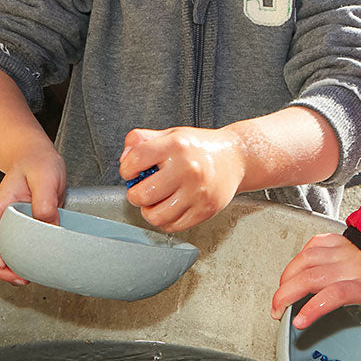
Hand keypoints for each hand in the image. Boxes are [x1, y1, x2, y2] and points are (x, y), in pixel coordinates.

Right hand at [0, 150, 65, 284]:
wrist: (39, 159)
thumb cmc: (39, 163)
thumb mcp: (46, 176)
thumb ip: (46, 200)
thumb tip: (47, 227)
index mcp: (0, 205)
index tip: (0, 259)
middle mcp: (0, 217)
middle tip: (18, 278)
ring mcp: (9, 225)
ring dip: (6, 270)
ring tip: (24, 279)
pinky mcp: (21, 230)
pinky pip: (13, 250)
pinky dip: (18, 263)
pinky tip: (31, 268)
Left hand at [120, 126, 244, 233]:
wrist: (236, 158)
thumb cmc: (200, 147)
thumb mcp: (171, 134)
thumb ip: (143, 140)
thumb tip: (125, 159)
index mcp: (176, 146)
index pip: (135, 160)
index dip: (127, 169)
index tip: (131, 172)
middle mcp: (187, 168)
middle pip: (142, 195)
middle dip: (136, 194)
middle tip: (143, 190)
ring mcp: (197, 191)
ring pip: (156, 216)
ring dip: (149, 211)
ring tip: (156, 202)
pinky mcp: (205, 209)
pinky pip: (173, 226)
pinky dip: (166, 221)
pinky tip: (170, 208)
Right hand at [271, 232, 360, 358]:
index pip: (335, 294)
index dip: (313, 308)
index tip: (297, 322)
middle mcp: (351, 266)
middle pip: (309, 277)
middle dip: (284, 294)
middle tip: (276, 313)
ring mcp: (343, 251)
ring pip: (305, 259)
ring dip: (286, 277)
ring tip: (279, 295)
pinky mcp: (340, 240)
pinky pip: (312, 244)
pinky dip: (299, 257)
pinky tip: (296, 269)